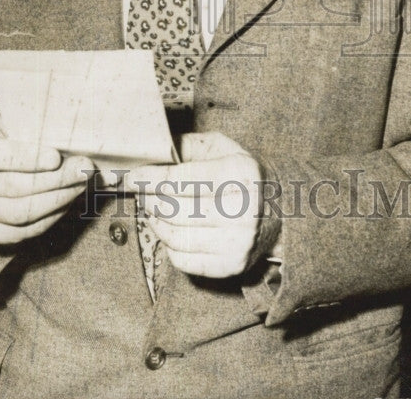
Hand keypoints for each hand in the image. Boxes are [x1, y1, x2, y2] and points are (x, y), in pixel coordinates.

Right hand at [0, 118, 96, 244]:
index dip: (23, 157)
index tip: (56, 156)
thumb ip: (34, 127)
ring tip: (81, 184)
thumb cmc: (6, 136)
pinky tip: (68, 200)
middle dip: (55, 180)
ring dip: (58, 199)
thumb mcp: (12, 121)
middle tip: (83, 169)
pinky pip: (23, 231)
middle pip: (12, 187)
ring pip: (20, 212)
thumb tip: (71, 136)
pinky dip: (50, 217)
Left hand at [124, 131, 263, 278]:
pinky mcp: (232, 265)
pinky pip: (183, 261)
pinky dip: (169, 245)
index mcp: (240, 173)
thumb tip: (151, 151)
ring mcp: (238, 241)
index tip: (130, 176)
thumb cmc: (242, 174)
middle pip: (174, 209)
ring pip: (175, 237)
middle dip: (150, 199)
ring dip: (156, 222)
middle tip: (143, 192)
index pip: (180, 179)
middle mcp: (243, 210)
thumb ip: (187, 145)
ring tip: (154, 210)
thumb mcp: (222, 148)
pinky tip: (171, 230)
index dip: (149, 178)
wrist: (280, 210)